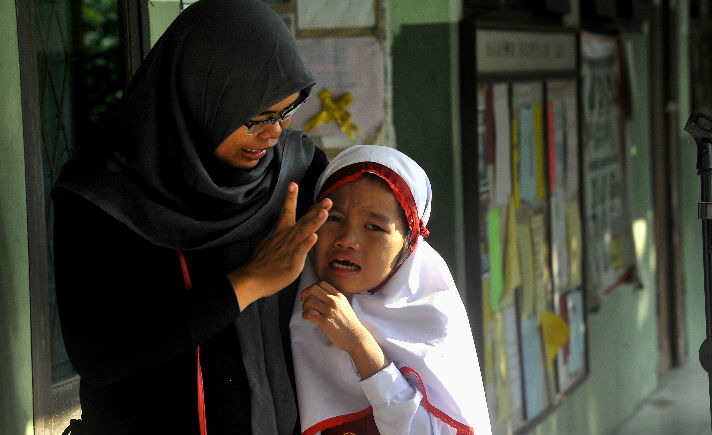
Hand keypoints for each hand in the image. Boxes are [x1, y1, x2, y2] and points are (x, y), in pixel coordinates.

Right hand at [227, 182, 330, 310]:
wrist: (251, 278)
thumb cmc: (262, 262)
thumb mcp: (272, 242)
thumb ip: (283, 236)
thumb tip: (288, 231)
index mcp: (281, 231)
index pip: (287, 211)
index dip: (291, 197)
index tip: (293, 184)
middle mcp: (286, 236)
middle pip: (304, 220)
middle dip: (317, 209)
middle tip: (328, 200)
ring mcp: (289, 248)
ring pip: (304, 232)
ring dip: (315, 221)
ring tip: (324, 212)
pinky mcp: (292, 261)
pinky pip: (301, 250)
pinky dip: (307, 243)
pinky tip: (314, 236)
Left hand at [301, 281, 387, 378]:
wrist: (356, 337)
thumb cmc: (350, 324)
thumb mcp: (345, 306)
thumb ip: (335, 299)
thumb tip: (320, 295)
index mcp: (339, 296)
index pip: (321, 283)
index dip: (312, 287)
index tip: (311, 294)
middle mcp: (334, 301)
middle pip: (313, 288)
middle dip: (305, 293)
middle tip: (304, 300)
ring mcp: (329, 311)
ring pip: (309, 301)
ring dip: (304, 306)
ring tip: (306, 311)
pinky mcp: (324, 322)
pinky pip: (308, 313)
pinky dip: (304, 315)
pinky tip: (307, 318)